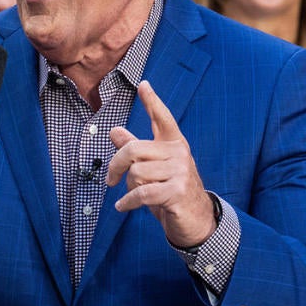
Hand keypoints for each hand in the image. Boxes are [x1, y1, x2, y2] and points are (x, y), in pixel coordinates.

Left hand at [107, 81, 212, 248]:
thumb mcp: (153, 169)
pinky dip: (128, 202)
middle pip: (133, 148)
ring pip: (136, 172)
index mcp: (174, 144)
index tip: (143, 85)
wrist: (196, 220)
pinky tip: (123, 206)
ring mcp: (180, 171)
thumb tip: (114, 131)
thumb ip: (135, 150)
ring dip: (128, 188)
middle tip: (110, 179)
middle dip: (116, 166)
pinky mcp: (177, 190)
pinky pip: (141, 192)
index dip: (152, 101)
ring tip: (135, 196)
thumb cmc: (171, 192)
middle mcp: (179, 153)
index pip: (162, 118)